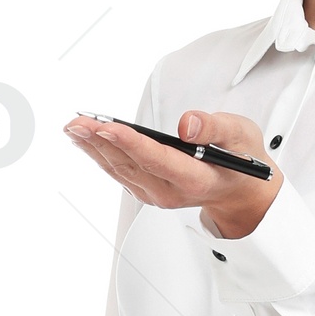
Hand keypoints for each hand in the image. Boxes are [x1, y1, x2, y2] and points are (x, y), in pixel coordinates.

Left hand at [63, 109, 276, 240]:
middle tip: (77, 121)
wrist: (239, 191)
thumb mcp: (241, 136)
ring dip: (93, 147)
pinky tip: (86, 139)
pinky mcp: (146, 191)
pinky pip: (118, 172)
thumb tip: (187, 125)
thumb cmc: (240, 161)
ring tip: (73, 126)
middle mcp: (170, 192)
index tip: (105, 126)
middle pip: (129, 164)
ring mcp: (155, 194)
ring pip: (118, 169)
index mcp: (195, 179)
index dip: (129, 142)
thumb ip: (216, 128)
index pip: (156, 159)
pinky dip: (100, 154)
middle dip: (99, 141)